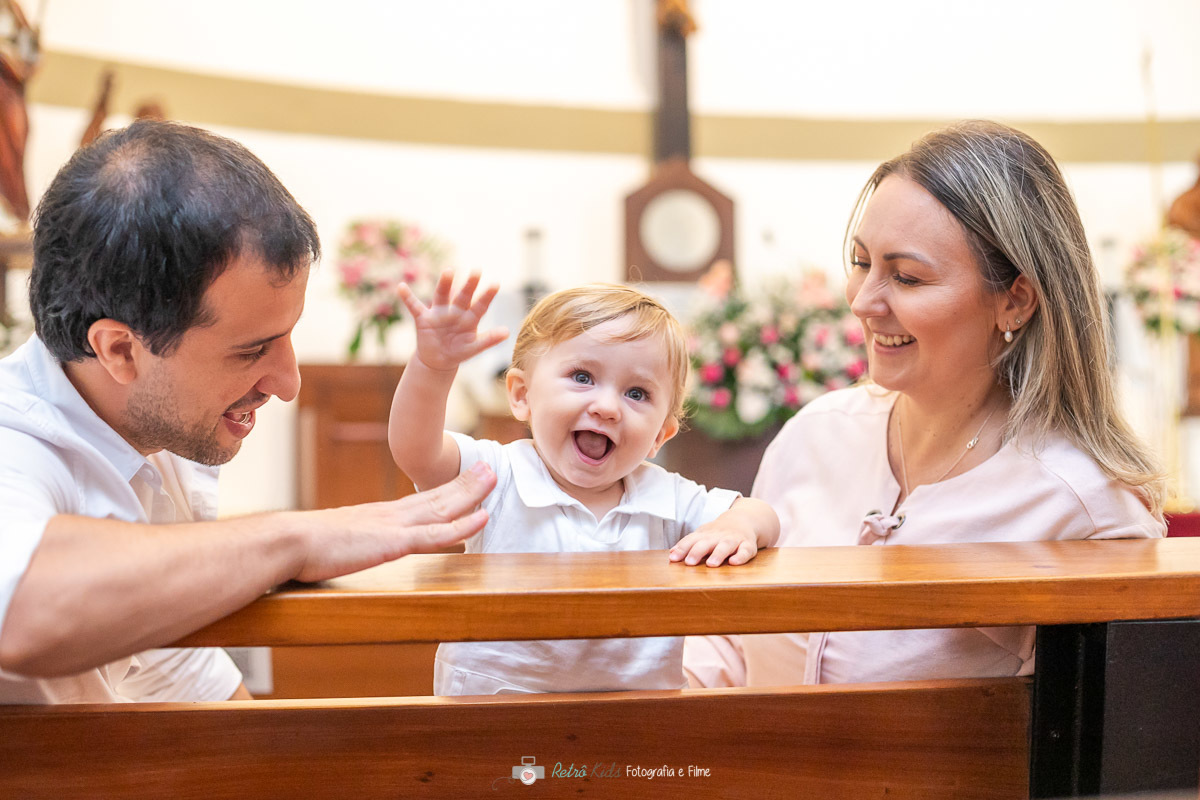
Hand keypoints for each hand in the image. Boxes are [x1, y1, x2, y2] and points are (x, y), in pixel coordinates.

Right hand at [293, 461, 496, 582]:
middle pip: (437, 496)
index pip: (420, 500)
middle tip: (490, 468)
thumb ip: (350, 544)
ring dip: (471, 493)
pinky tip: (482, 516)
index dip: (445, 489)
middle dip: (466, 483)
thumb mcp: (335, 543)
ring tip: (494, 478)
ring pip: (443, 508)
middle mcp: (391, 515)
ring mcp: (394, 526)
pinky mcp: (393, 542)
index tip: (464, 478)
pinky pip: (436, 534)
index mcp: (378, 516)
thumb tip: (350, 551)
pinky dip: (463, 525)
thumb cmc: (302, 548)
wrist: (286, 542)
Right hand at [399, 270, 507, 371]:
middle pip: (463, 296)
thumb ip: (488, 340)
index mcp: (469, 318)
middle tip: (477, 271)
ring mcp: (439, 313)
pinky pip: (414, 306)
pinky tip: (401, 287)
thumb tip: (507, 332)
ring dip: (445, 284)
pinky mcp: (423, 318)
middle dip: (469, 285)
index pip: (480, 305)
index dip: (487, 296)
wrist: (438, 360)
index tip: (496, 284)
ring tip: (449, 271)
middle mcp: (455, 311)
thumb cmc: (458, 351)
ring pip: (442, 296)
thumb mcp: (473, 348)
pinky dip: (407, 297)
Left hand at [669, 521, 757, 566]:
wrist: (744, 520)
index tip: (673, 558)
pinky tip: (734, 562)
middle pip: (706, 543)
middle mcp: (718, 537)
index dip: (682, 548)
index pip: (691, 540)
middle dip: (697, 552)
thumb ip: (688, 544)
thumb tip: (671, 555)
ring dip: (718, 554)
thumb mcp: (702, 535)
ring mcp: (733, 540)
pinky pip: (746, 550)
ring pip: (725, 546)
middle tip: (689, 562)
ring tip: (711, 564)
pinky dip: (741, 556)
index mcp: (705, 535)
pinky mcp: (747, 545)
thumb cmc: (718, 533)